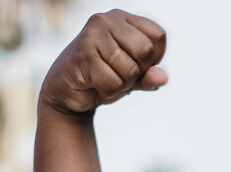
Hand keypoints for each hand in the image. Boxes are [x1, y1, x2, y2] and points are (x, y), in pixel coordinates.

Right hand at [39, 9, 167, 116]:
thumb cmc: (104, 78)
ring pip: (130, 69)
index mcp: (123, 19)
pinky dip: (108, 91)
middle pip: (145, 50)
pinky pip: (113, 82)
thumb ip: (150, 77)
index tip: (134, 62)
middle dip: (137, 71)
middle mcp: (107, 20)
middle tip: (117, 72)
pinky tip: (94, 84)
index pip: (158, 35)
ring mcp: (93, 35)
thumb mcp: (133, 77)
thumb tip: (162, 77)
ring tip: (103, 77)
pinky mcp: (83, 54)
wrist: (68, 93)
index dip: (154, 57)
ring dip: (121, 84)